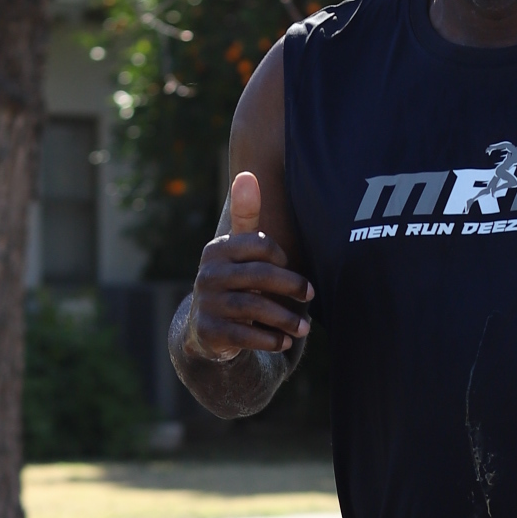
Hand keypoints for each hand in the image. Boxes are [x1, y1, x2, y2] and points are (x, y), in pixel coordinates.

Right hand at [180, 171, 312, 361]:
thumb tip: (247, 175)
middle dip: (291, 287)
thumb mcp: (239, 250)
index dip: (283, 258)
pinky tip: (284, 342)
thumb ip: (246, 216)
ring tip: (304, 328)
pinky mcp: (208, 332)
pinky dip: (268, 340)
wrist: (206, 329)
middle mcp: (208, 274)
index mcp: (218, 249)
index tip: (292, 267)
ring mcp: (206, 303)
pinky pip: (243, 336)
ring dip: (284, 319)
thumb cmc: (235, 281)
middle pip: (259, 276)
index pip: (260, 245)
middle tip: (310, 296)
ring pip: (252, 308)